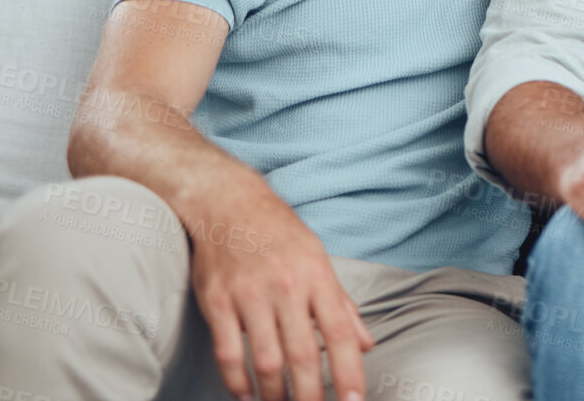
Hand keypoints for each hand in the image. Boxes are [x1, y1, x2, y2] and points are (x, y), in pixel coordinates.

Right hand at [187, 181, 373, 400]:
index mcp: (316, 276)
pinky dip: (237, 381)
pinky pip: (228, 352)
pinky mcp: (218, 301)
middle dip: (311, 396)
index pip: (339, 333)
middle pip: (303, 355)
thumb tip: (365, 344)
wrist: (228, 203)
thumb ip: (341, 305)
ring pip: (266, 360)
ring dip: (275, 394)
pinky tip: (245, 395)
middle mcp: (286, 286)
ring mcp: (250, 294)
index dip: (349, 371)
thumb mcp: (318, 259)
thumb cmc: (279, 234)